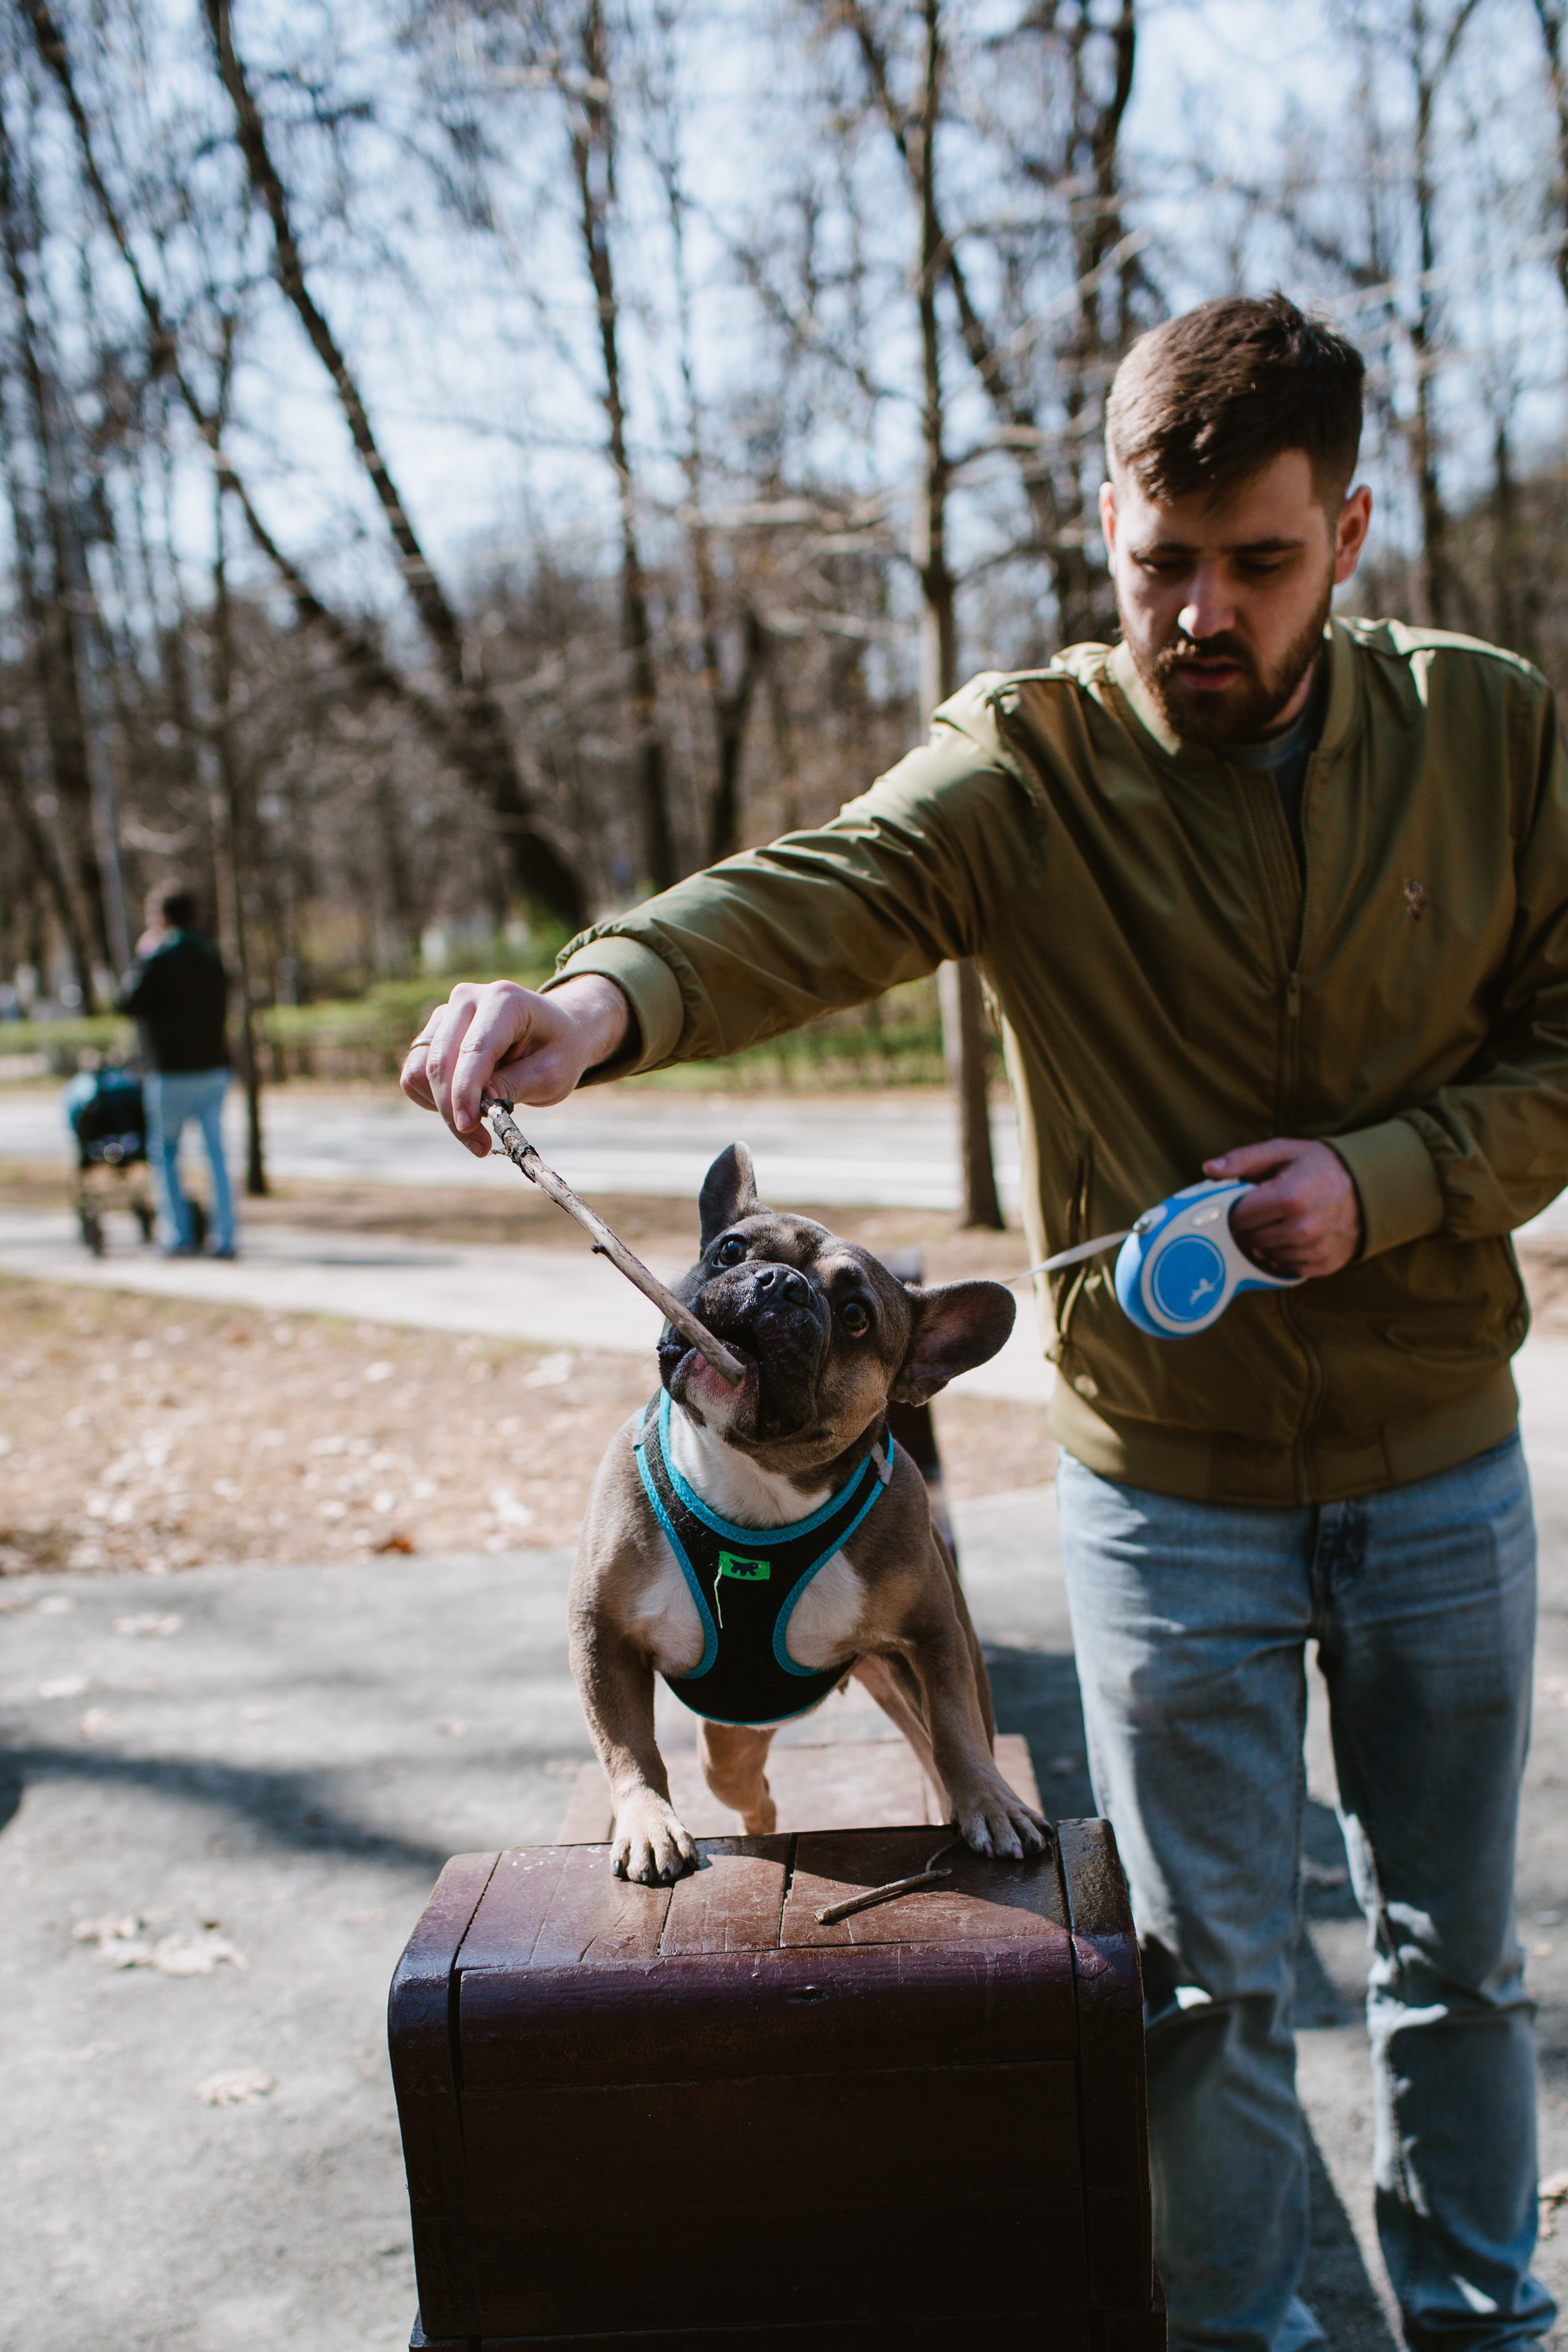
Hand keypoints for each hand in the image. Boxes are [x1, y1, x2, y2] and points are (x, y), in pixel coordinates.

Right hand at [399, 975, 629, 1156]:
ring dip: (442, 1106)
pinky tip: (465, 1103)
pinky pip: (414, 1075)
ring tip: (480, 1119)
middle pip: (439, 1061)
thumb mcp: (553, 1074)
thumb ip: (515, 1084)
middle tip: (480, 1145)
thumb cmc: (557, 1051)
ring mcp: (445, 1013)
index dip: (465, 1092)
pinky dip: (433, 1098)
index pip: (474, 1050)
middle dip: (452, 1109)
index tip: (468, 1128)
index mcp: (504, 1000)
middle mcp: (467, 998)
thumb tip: (478, 1101)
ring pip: (419, 1070)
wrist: (554, 1032)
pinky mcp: (432, 1033)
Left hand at [1203, 1138, 1362, 1278]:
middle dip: (1245, 1226)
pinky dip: (1281, 1253)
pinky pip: (1285, 1266)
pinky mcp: (1323, 1265)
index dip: (1231, 1210)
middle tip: (1255, 1212)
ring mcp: (1315, 1249)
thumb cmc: (1318, 1166)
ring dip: (1263, 1241)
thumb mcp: (1283, 1151)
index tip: (1236, 1203)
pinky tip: (1289, 1236)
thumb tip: (1208, 1169)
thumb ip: (1243, 1159)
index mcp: (1291, 1197)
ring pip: (1265, 1254)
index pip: (1239, 1216)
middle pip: (1249, 1238)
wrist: (1367, 1188)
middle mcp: (1304, 1228)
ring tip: (1275, 1221)